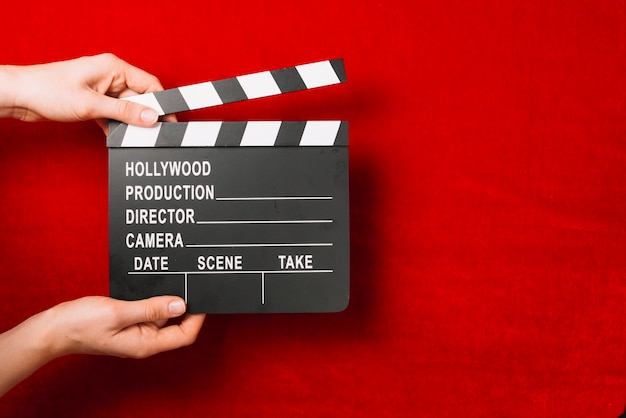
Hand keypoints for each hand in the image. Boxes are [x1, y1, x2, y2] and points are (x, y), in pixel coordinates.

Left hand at [0, 53, 173, 132]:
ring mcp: (101, 88)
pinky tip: (114, 137)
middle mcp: (110, 75)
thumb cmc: (48, 91)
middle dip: (144, 117)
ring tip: (130, 138)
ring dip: (128, 123)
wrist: (18, 96)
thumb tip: (151, 118)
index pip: (150, 84)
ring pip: (127, 108)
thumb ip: (124, 112)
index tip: (170, 122)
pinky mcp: (93, 100)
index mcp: (113, 67)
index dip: (162, 104)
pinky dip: (115, 126)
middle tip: (151, 136)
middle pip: (140, 98)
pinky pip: (114, 113)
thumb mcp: (92, 105)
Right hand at [45, 296, 205, 357]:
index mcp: (146, 344)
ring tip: (172, 276)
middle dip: (185, 303)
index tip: (203, 298)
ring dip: (167, 298)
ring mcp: (136, 331)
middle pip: (177, 324)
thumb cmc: (81, 324)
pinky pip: (147, 309)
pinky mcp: (128, 322)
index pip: (184, 334)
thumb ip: (151, 308)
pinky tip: (152, 282)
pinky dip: (153, 297)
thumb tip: (181, 304)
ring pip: (162, 314)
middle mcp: (144, 340)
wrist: (54, 328)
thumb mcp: (119, 312)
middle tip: (190, 280)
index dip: (198, 317)